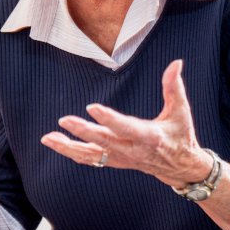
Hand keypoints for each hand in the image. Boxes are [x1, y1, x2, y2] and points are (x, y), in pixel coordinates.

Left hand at [40, 60, 211, 187]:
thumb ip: (174, 87)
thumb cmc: (180, 135)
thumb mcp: (181, 112)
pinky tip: (54, 143)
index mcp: (150, 137)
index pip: (126, 128)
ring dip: (68, 147)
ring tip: (47, 138)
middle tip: (64, 120)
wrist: (179, 167)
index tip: (92, 107)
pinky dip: (71, 152)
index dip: (109, 119)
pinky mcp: (114, 162)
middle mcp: (132, 150)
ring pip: (91, 155)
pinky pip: (90, 159)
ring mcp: (121, 159)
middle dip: (83, 132)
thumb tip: (176, 62)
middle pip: (104, 142)